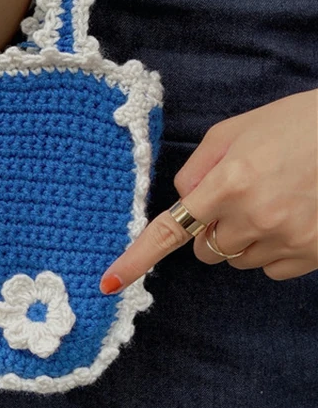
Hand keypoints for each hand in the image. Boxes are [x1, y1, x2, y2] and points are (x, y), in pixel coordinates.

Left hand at [100, 88, 317, 293]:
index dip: (137, 259)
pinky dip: (272, 250)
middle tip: (239, 196)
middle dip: (211, 229)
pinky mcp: (313, 254)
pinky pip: (270, 269)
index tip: (109, 282)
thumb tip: (182, 199)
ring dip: (243, 239)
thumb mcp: (233, 132)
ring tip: (272, 200)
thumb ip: (197, 168)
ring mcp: (286, 240)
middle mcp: (253, 218)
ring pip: (236, 260)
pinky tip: (291, 217)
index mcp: (227, 184)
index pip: (170, 231)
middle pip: (204, 249)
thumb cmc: (294, 125)